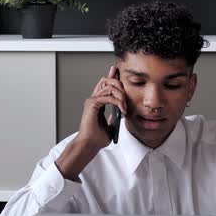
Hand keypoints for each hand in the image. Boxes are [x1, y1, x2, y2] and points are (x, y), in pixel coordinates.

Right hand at [55, 66, 126, 180]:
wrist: (89, 145)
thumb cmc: (97, 138)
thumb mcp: (110, 126)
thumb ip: (113, 118)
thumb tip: (119, 113)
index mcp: (97, 103)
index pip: (104, 85)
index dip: (111, 76)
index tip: (117, 71)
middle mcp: (93, 99)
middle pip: (106, 80)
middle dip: (119, 84)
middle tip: (126, 96)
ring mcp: (92, 101)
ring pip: (109, 87)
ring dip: (120, 95)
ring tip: (124, 106)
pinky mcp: (92, 105)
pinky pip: (108, 97)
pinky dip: (117, 102)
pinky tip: (122, 109)